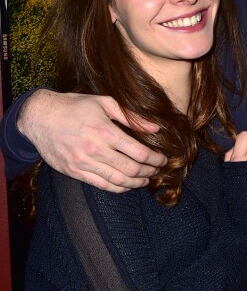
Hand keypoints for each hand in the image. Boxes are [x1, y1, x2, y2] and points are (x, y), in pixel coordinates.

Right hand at [17, 90, 166, 191]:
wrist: (40, 117)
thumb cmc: (74, 106)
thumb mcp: (104, 102)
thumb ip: (131, 116)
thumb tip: (155, 128)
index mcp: (106, 131)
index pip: (139, 152)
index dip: (155, 159)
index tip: (163, 160)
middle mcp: (96, 150)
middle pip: (131, 169)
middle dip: (149, 172)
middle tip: (157, 171)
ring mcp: (84, 163)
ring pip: (118, 180)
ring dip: (136, 183)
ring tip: (145, 181)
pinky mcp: (74, 172)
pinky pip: (101, 185)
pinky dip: (118, 188)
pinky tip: (127, 186)